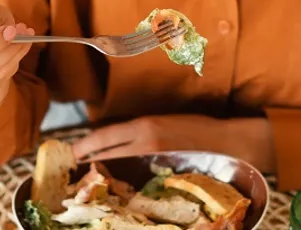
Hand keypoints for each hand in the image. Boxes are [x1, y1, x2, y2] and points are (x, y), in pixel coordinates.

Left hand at [71, 114, 276, 173]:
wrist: (226, 142)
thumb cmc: (198, 127)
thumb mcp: (165, 121)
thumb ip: (143, 130)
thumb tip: (121, 139)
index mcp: (144, 126)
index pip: (106, 136)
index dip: (87, 144)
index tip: (74, 150)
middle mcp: (146, 141)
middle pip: (108, 151)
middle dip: (90, 156)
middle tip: (76, 162)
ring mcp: (154, 158)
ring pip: (121, 163)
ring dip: (105, 165)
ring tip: (92, 169)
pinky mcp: (164, 172)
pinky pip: (138, 175)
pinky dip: (125, 175)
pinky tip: (120, 179)